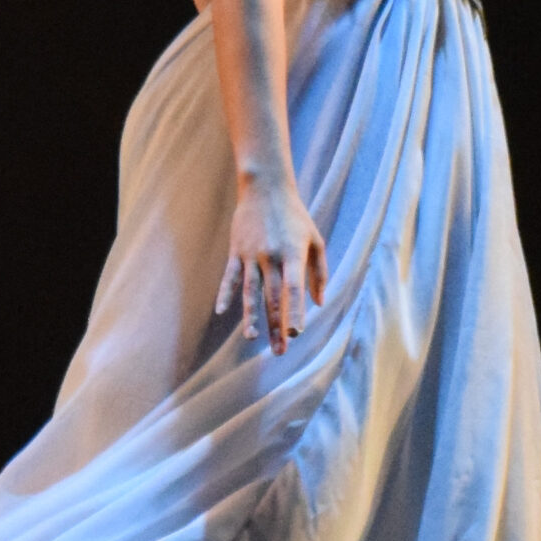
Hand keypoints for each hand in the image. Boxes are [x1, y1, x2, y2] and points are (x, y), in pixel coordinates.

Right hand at [217, 180, 327, 355]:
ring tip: (252, 338)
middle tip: (279, 351)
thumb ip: (320, 272)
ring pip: (250, 291)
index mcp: (294, 254)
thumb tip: (319, 303)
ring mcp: (251, 254)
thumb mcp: (315, 240)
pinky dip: (225, 294)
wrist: (266, 188)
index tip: (296, 333)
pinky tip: (221, 311)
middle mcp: (272, 256)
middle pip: (273, 297)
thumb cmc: (295, 217)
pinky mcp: (236, 251)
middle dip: (276, 326)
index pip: (294, 288)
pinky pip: (230, 277)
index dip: (294, 311)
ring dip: (250, 317)